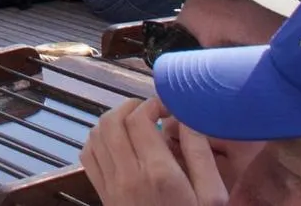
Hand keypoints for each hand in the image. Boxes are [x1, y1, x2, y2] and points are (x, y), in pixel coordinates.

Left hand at [80, 98, 227, 205]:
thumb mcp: (212, 196)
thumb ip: (200, 154)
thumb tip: (186, 119)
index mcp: (158, 173)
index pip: (140, 120)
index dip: (153, 104)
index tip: (168, 108)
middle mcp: (128, 175)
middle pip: (112, 121)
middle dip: (131, 107)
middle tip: (151, 112)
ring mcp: (110, 185)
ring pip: (96, 134)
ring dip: (113, 121)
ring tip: (135, 124)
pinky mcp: (103, 194)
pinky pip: (88, 155)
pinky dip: (98, 140)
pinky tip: (117, 143)